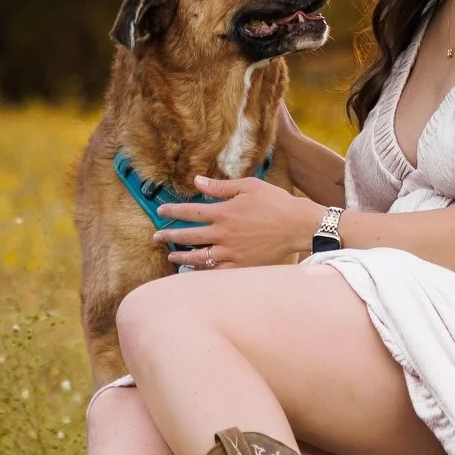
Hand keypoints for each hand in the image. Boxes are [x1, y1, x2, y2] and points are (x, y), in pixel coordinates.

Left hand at [155, 175, 319, 269]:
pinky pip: (217, 272)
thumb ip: (220, 186)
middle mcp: (223, 234)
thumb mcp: (248, 186)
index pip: (190, 211)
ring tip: (171, 257)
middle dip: (169, 236)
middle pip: (189, 237)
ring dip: (182, 257)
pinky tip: (196, 272)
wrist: (298, 225)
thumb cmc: (275, 202)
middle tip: (156, 237)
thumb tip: (197, 181)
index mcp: (223, 212)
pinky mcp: (242, 265)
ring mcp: (232, 252)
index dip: (173, 211)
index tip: (161, 210)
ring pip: (199, 258)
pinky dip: (204, 273)